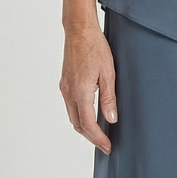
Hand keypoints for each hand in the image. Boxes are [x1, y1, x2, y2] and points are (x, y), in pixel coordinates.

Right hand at [59, 26, 117, 154]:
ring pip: (73, 116)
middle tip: (105, 144)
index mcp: (80, 92)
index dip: (98, 138)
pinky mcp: (65, 82)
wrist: (79, 30)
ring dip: (84, 127)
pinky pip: (71, 106)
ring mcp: (65, 88)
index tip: (107, 146)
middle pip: (78, 124)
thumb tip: (111, 119)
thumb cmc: (95, 47)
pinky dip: (80, 116)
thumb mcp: (108, 73)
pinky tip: (90, 115)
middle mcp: (69, 92)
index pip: (88, 124)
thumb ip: (109, 98)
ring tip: (99, 133)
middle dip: (91, 137)